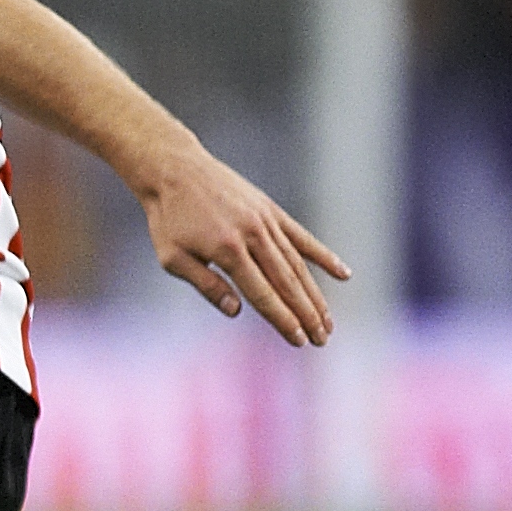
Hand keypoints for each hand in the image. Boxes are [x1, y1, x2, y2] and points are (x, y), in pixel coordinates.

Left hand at [141, 150, 345, 346]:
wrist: (174, 170)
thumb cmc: (168, 218)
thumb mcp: (171, 257)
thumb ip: (205, 285)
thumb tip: (236, 312)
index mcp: (228, 252)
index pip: (263, 294)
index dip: (282, 319)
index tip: (299, 341)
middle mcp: (253, 236)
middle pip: (287, 283)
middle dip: (306, 315)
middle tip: (322, 340)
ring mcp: (266, 222)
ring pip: (298, 264)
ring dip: (315, 295)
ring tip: (328, 321)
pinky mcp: (271, 210)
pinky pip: (302, 237)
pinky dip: (323, 256)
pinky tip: (343, 274)